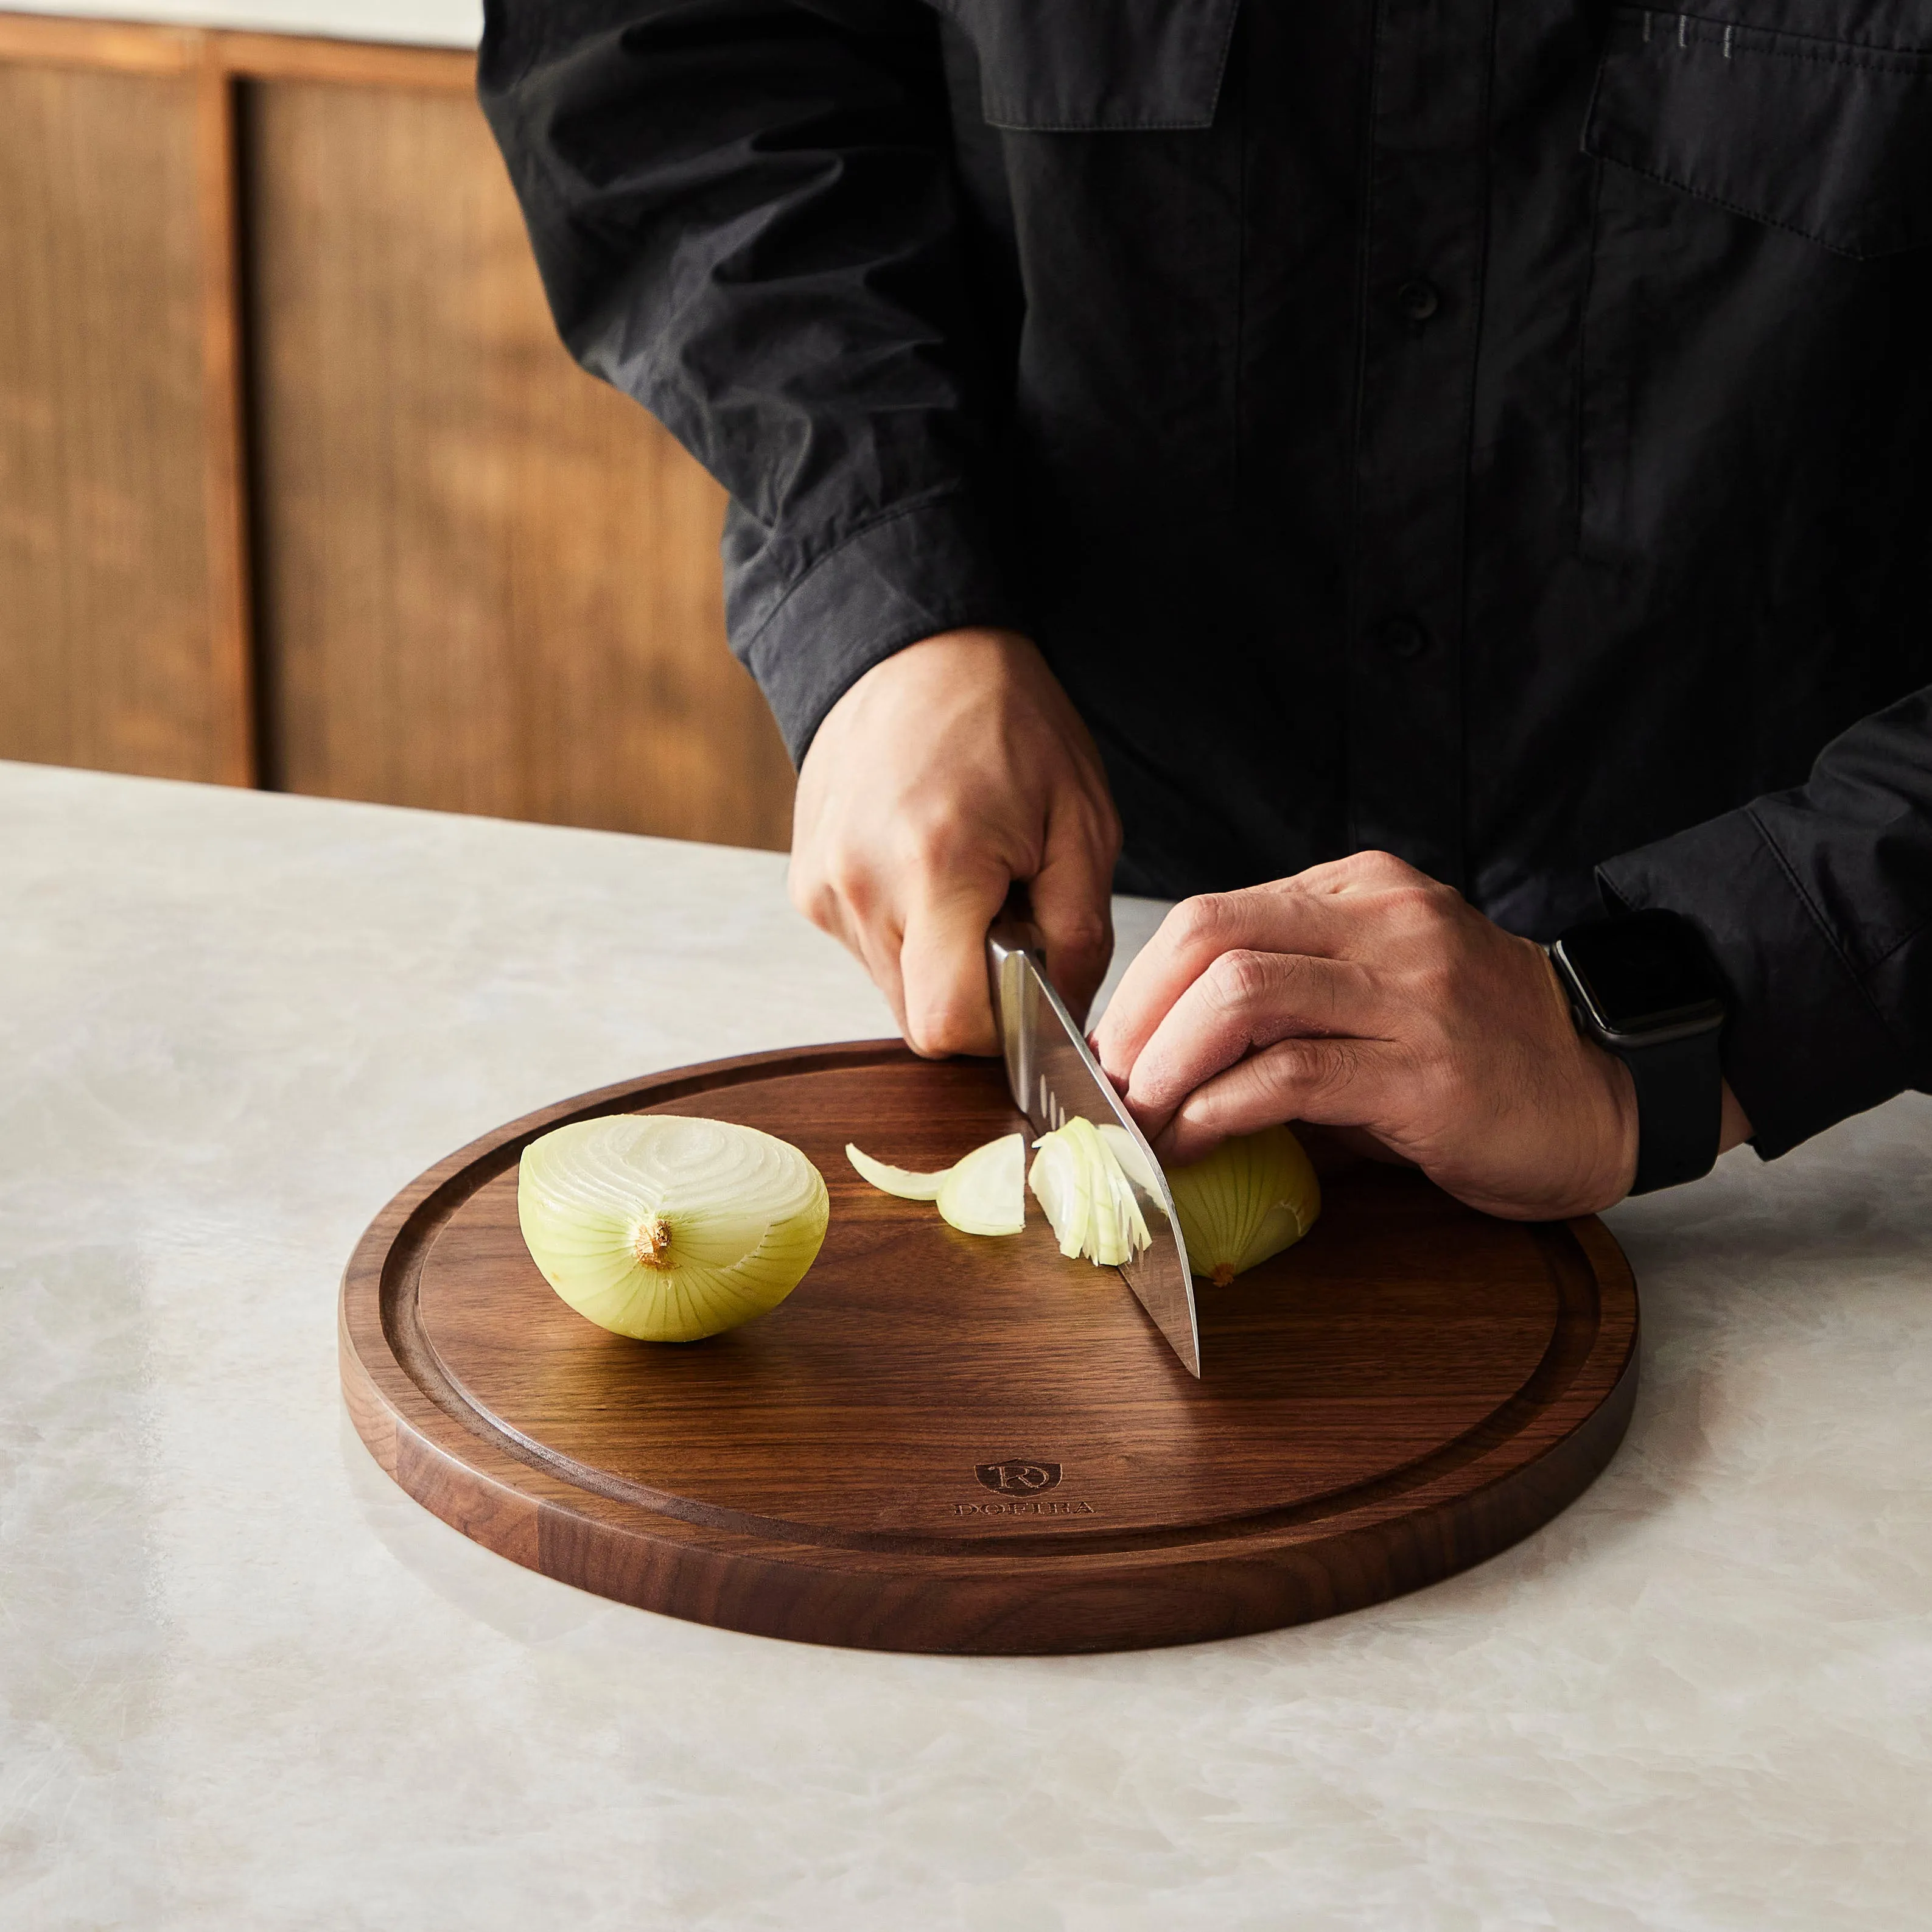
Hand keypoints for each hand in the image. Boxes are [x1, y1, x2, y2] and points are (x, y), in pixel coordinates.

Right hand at [790, 627, 1120, 1055]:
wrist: (915, 649)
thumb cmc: (1007, 718)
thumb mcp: (1082, 820)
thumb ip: (1081, 933)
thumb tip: (1066, 1018)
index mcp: (935, 868)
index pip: (948, 1024)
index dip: (1000, 1031)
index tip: (1030, 989)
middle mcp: (860, 887)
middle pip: (920, 1016)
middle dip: (975, 992)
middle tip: (1008, 917)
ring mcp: (823, 888)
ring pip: (893, 988)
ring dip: (940, 962)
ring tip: (969, 883)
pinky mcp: (807, 886)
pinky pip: (867, 949)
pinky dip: (907, 931)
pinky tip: (928, 869)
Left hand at [1093, 851, 1749, 1219]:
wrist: (1611, 1092)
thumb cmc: (1483, 1053)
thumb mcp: (1380, 997)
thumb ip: (1287, 1007)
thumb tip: (1162, 1063)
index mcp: (1363, 893)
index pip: (1215, 914)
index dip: (1139, 984)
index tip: (1107, 1045)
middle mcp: (1385, 925)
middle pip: (1210, 938)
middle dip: (1136, 1018)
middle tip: (1110, 1086)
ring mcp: (1409, 993)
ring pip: (1239, 996)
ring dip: (1165, 1066)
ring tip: (1140, 1120)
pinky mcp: (1426, 1073)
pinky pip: (1289, 1076)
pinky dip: (1216, 1112)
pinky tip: (1192, 1144)